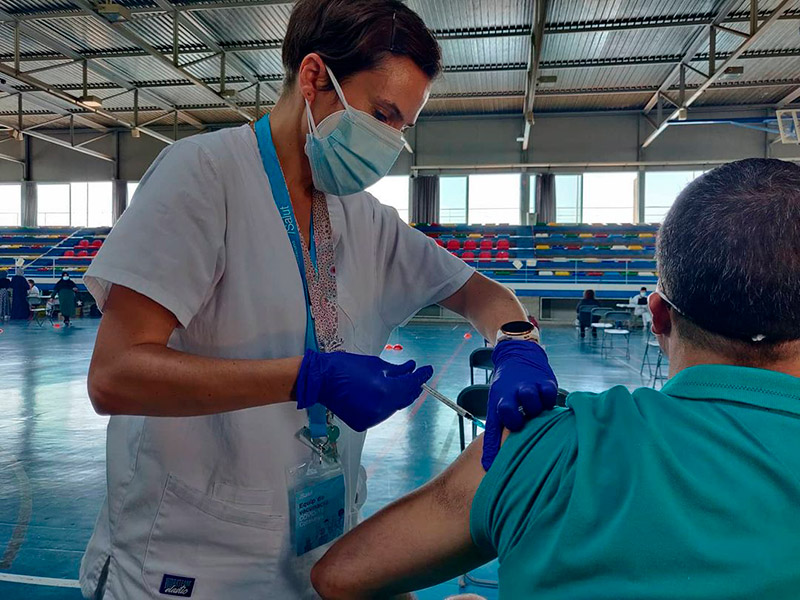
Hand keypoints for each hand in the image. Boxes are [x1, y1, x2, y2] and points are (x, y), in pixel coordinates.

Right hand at [295, 350, 433, 431]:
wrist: (321, 380)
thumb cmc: (345, 367)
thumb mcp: (375, 364)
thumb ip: (396, 370)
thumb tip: (411, 369)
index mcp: (385, 391)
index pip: (411, 384)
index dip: (421, 376)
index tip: (427, 370)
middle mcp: (381, 408)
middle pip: (404, 399)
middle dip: (410, 387)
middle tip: (414, 377)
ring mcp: (372, 418)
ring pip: (393, 408)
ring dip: (396, 397)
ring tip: (393, 384)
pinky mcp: (363, 423)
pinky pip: (379, 414)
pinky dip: (382, 405)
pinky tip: (377, 395)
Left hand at [482, 340, 557, 470]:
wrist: (516, 355)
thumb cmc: (506, 388)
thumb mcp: (496, 407)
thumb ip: (493, 436)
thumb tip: (487, 465)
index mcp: (500, 399)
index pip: (498, 418)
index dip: (502, 435)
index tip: (506, 445)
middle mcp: (514, 391)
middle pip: (513, 407)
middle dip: (519, 418)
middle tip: (524, 423)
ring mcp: (529, 385)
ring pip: (532, 399)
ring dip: (536, 409)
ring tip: (537, 413)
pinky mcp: (545, 381)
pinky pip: (550, 393)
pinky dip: (550, 401)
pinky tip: (547, 405)